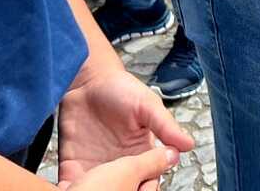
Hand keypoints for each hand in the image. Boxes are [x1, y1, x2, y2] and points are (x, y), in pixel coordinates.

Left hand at [57, 68, 193, 188]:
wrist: (87, 80)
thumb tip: (189, 145)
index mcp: (140, 154)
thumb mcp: (147, 105)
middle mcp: (118, 165)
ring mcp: (95, 167)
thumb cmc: (121, 88)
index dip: (144, 188)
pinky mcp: (72, 165)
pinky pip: (71, 186)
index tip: (140, 186)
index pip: (147, 181)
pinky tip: (72, 189)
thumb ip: (165, 125)